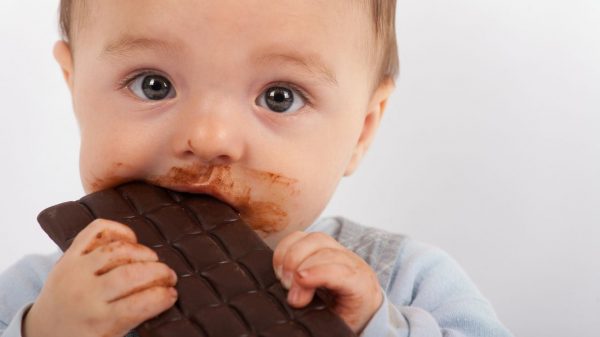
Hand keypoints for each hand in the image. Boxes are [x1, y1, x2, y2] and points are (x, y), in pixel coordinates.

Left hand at [23, 219, 177, 336]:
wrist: (43, 330)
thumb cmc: (84, 335)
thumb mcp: (110, 336)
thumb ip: (136, 317)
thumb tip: (167, 294)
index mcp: (98, 320)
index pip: (140, 304)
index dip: (163, 296)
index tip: (172, 294)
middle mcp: (85, 293)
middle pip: (132, 274)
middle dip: (160, 273)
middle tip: (169, 276)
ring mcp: (75, 269)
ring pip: (119, 250)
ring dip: (144, 252)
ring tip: (152, 261)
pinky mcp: (69, 253)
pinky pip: (97, 231)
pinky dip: (119, 230)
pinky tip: (131, 241)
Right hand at [273, 231, 382, 332]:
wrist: (359, 305)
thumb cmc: (347, 317)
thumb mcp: (340, 324)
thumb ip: (323, 318)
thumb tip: (298, 306)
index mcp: (361, 284)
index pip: (342, 271)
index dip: (318, 274)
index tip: (298, 289)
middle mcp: (351, 262)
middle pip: (325, 252)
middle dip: (299, 269)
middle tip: (288, 292)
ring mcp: (336, 250)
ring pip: (313, 239)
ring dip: (290, 256)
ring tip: (283, 280)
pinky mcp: (320, 246)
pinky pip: (301, 237)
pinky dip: (285, 248)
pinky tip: (280, 268)